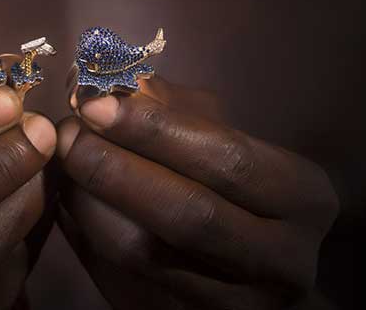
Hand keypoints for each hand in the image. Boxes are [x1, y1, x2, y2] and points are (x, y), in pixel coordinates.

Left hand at [57, 77, 338, 309]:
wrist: (257, 270)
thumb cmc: (238, 185)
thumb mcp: (223, 136)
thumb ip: (172, 107)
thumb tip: (104, 78)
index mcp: (304, 196)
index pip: (226, 159)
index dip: (155, 130)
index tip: (95, 102)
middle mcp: (284, 260)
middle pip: (188, 214)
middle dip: (116, 168)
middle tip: (68, 134)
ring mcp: (238, 304)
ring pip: (146, 255)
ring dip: (90, 202)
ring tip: (61, 162)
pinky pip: (121, 279)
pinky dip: (85, 235)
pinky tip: (69, 198)